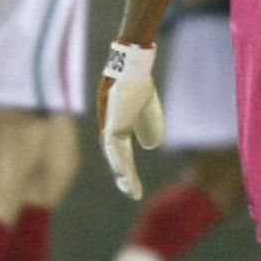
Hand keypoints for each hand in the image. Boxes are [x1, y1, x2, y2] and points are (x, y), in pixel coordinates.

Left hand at [98, 42, 164, 198]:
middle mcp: (110, 128)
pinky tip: (123, 171)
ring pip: (114, 154)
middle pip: (116, 158)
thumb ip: (150, 125)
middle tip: (132, 193)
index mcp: (118, 128)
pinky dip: (118, 159)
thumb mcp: (148, 110)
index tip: (134, 187)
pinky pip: (113, 144)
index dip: (128, 170)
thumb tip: (151, 145)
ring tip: (129, 187)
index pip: (121, 154)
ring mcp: (109, 124)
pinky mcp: (110, 120)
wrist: (134, 67)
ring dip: (122, 172)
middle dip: (125, 176)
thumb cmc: (139, 84)